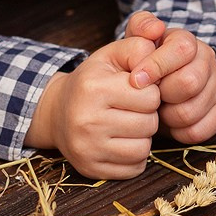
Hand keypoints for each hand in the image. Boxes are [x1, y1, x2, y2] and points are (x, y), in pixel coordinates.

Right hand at [26, 35, 160, 178]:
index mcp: (94, 88)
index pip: (150, 97)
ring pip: (143, 149)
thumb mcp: (111, 54)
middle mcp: (87, 121)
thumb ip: (138, 45)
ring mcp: (87, 149)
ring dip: (142, 137)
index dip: (151, 92)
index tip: (138, 90)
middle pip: (149, 124)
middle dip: (148, 115)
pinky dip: (135, 157)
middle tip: (133, 109)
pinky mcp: (91, 169)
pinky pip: (133, 168)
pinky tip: (123, 141)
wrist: (57, 112)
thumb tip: (159, 48)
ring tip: (129, 124)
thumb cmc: (92, 80)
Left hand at [125, 12, 215, 143]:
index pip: (182, 49)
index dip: (157, 66)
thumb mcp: (140, 39)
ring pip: (191, 112)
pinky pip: (198, 131)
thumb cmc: (148, 61)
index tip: (136, 80)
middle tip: (151, 96)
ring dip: (167, 116)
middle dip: (162, 94)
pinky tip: (171, 121)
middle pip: (188, 83)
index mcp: (189, 42)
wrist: (167, 79)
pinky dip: (179, 132)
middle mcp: (209, 61)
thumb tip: (155, 28)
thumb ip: (141, 26)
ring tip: (159, 109)